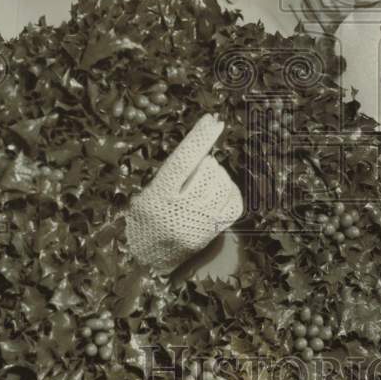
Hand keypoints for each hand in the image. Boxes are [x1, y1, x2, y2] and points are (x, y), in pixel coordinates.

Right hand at [125, 114, 243, 273]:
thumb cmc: (145, 220)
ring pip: (223, 184)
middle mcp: (181, 212)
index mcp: (159, 198)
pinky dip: (230, 191)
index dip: (198, 138)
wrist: (150, 260)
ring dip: (216, 176)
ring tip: (204, 182)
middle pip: (207, 171)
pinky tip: (220, 191)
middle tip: (196, 170)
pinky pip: (235, 202)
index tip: (213, 119)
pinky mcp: (215, 233)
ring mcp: (201, 224)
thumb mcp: (146, 194)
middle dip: (205, 163)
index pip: (182, 161)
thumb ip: (169, 175)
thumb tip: (199, 149)